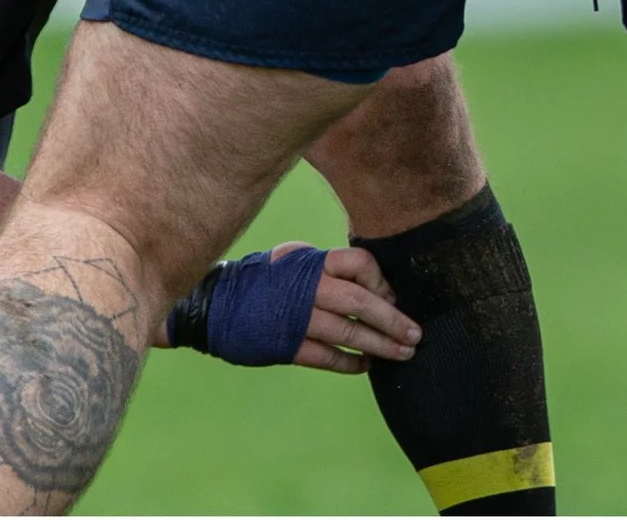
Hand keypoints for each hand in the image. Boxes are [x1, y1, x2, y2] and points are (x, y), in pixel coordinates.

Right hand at [165, 241, 418, 373]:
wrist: (211, 305)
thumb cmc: (257, 280)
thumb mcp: (290, 259)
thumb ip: (324, 267)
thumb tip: (369, 282)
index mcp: (310, 262)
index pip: (361, 265)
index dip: (382, 282)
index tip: (393, 297)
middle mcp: (307, 288)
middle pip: (363, 302)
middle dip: (394, 321)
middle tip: (415, 336)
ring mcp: (297, 318)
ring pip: (350, 334)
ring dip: (380, 346)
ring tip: (402, 355)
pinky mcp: (288, 345)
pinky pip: (329, 357)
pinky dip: (351, 363)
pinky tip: (365, 367)